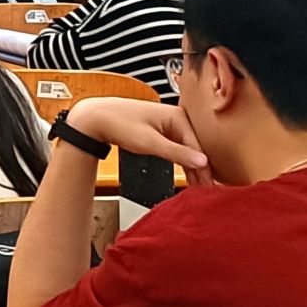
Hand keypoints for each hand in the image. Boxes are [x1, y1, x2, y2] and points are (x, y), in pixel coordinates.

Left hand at [64, 97, 210, 182]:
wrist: (96, 118)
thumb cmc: (119, 124)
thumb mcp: (149, 142)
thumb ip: (177, 153)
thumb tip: (202, 162)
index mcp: (177, 116)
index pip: (199, 146)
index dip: (205, 168)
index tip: (210, 185)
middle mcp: (176, 118)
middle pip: (195, 147)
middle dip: (201, 169)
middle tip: (208, 190)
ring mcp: (169, 124)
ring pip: (187, 149)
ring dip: (193, 167)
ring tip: (200, 187)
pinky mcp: (162, 130)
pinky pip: (178, 148)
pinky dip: (182, 161)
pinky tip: (189, 175)